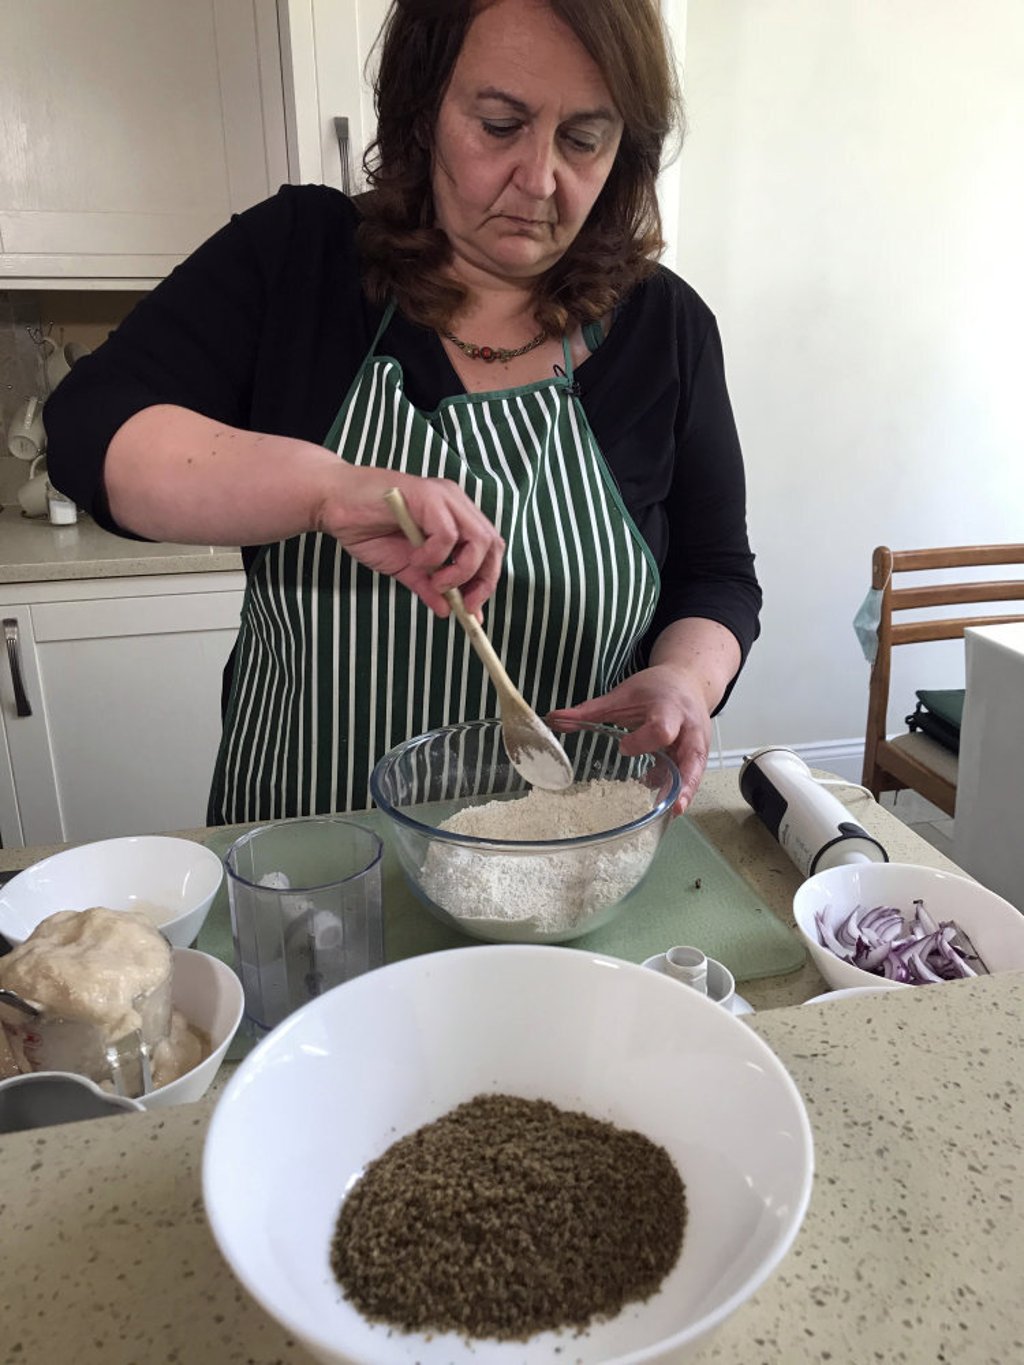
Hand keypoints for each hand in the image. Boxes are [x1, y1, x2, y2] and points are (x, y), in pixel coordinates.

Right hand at [317, 465, 504, 616]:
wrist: (332, 503)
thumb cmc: (367, 527)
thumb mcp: (405, 567)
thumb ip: (429, 587)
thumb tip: (448, 612)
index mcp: (456, 516)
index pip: (489, 550)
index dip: (486, 581)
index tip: (471, 609)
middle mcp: (455, 503)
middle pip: (493, 544)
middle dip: (483, 581)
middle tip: (463, 604)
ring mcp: (443, 496)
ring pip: (478, 539)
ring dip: (460, 571)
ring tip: (434, 581)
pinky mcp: (426, 495)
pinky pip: (447, 533)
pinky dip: (435, 555)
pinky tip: (415, 559)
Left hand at [546, 665, 712, 814]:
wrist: (686, 681)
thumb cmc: (653, 690)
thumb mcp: (622, 695)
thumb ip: (590, 711)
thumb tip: (552, 719)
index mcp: (669, 709)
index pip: (662, 728)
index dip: (643, 741)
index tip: (622, 748)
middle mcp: (689, 729)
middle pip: (692, 757)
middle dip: (686, 781)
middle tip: (674, 807)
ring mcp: (697, 745)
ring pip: (696, 772)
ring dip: (684, 793)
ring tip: (671, 814)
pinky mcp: (697, 757)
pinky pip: (690, 777)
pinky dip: (678, 791)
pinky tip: (662, 806)